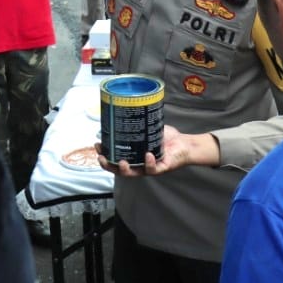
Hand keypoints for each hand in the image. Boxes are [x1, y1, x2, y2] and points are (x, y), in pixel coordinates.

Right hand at [95, 126, 217, 176]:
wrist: (184, 143)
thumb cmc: (166, 138)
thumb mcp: (148, 129)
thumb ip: (137, 123)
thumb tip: (123, 108)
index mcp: (134, 156)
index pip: (115, 158)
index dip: (105, 155)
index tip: (98, 146)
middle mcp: (139, 164)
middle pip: (119, 170)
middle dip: (109, 165)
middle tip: (103, 158)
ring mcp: (148, 168)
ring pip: (134, 173)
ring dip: (125, 169)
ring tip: (122, 162)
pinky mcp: (161, 168)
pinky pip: (153, 169)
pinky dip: (149, 162)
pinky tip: (147, 155)